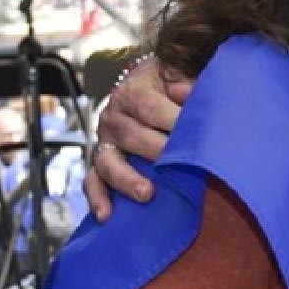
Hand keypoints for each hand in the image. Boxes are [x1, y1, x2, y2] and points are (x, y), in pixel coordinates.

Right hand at [82, 59, 191, 220]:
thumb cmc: (172, 82)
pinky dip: (98, 198)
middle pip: (129, 135)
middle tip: (179, 164)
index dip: (171, 119)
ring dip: (126, 179)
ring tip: (147, 193)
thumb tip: (188, 92)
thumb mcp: (180, 73)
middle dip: (155, 151)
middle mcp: (113, 116)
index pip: (149, 106)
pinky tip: (107, 215)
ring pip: (108, 162)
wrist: (151, 85)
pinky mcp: (101, 161)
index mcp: (133, 90)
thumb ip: (187, 82)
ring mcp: (104, 140)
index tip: (196, 134)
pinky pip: (93, 181)